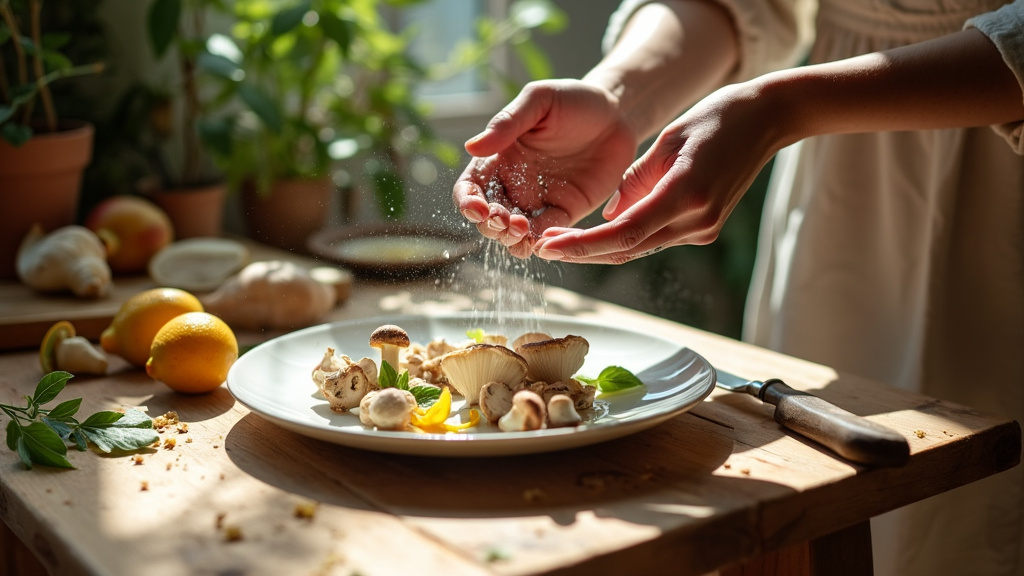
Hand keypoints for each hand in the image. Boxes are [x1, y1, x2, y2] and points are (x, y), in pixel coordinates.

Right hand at [452, 79, 638, 257]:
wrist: (617, 112)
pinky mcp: (566, 212)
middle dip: (490, 226)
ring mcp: (539, 201)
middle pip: (487, 218)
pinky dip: (541, 244)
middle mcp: (514, 184)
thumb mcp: (538, 100)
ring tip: (523, 231)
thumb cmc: (573, 99)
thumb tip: (471, 147)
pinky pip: (547, 235)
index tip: (478, 208)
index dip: (467, 202)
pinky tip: (544, 242)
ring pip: (514, 234)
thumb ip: (507, 123)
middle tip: (508, 221)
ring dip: (512, 241)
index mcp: (498, 158)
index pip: (470, 187)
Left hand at [533, 82, 784, 263]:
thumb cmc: (715, 118)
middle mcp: (696, 221)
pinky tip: (594, 235)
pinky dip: (624, 237)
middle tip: (541, 249)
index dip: (582, 246)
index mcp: (686, 195)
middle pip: (627, 248)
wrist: (767, 119)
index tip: (549, 247)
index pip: (623, 233)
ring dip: (599, 248)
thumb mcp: (666, 141)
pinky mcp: (704, 228)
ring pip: (639, 248)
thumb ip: (634, 182)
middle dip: (582, 252)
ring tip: (558, 244)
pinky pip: (655, 238)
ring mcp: (703, 229)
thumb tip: (608, 217)